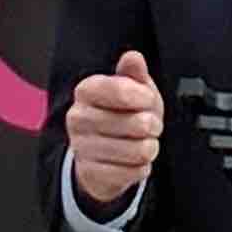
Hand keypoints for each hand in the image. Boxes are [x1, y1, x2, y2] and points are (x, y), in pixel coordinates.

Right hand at [67, 47, 162, 209]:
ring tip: (142, 142)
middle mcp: (78, 118)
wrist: (103, 152)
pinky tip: (132, 160)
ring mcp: (81, 147)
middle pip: (136, 123)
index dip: (144, 96)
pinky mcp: (90, 174)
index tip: (148, 100)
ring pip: (138, 150)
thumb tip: (133, 57)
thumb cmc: (121, 113)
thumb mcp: (133, 88)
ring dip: (149, 147)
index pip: (120, 89)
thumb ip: (133, 73)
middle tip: (148, 124)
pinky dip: (141, 167)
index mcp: (86, 90)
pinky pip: (134, 172)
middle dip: (153, 125)